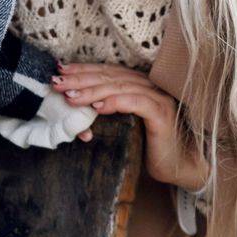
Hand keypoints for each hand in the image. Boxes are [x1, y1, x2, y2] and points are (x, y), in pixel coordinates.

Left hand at [52, 62, 209, 186]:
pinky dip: (116, 102)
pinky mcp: (162, 114)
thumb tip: (77, 103)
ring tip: (70, 97)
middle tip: (57, 81)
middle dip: (81, 78)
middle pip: (110, 76)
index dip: (84, 70)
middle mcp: (149, 86)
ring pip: (120, 87)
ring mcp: (158, 98)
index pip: (108, 72)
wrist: (179, 166)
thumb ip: (108, 110)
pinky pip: (137, 103)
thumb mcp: (123, 125)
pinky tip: (97, 107)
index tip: (60, 71)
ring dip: (92, 91)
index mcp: (139, 85)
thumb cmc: (149, 147)